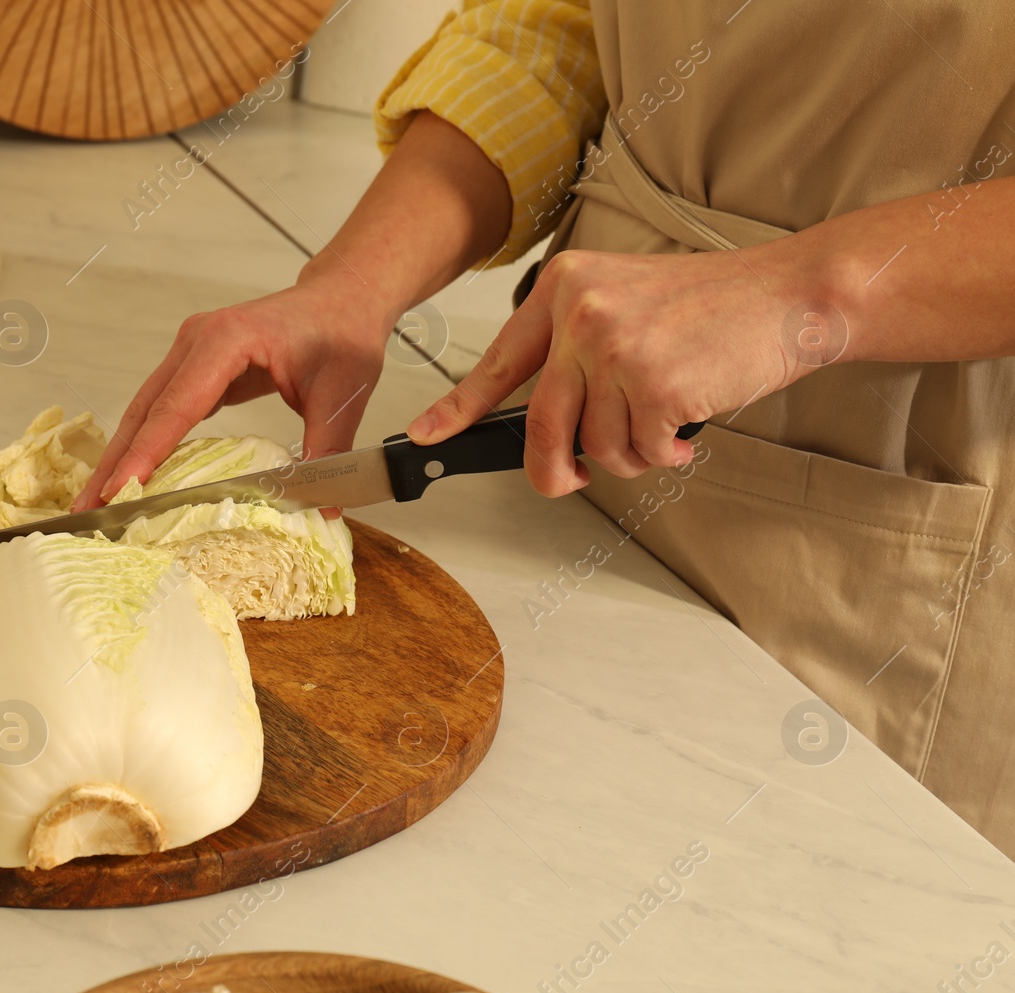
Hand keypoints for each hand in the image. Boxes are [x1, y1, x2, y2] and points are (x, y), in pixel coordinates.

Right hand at [75, 273, 390, 509]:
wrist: (341, 298)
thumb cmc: (341, 333)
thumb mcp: (342, 394)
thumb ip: (328, 448)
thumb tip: (321, 507)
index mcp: (227, 341)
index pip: (177, 405)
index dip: (147, 452)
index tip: (121, 490)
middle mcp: (196, 341)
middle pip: (144, 409)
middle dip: (115, 462)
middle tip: (88, 510)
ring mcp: (189, 352)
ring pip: (144, 410)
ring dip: (121, 455)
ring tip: (98, 502)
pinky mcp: (194, 367)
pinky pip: (160, 409)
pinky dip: (143, 443)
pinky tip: (131, 478)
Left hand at [406, 246, 828, 495]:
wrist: (789, 294)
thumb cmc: (714, 307)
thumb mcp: (626, 303)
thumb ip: (576, 350)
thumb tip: (543, 421)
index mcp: (565, 287)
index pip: (499, 362)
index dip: (458, 407)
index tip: (426, 434)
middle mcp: (581, 313)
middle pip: (542, 425)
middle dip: (555, 471)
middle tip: (573, 480)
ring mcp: (615, 347)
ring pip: (595, 445)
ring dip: (630, 455)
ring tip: (662, 424)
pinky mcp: (654, 383)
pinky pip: (639, 451)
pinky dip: (665, 453)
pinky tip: (686, 425)